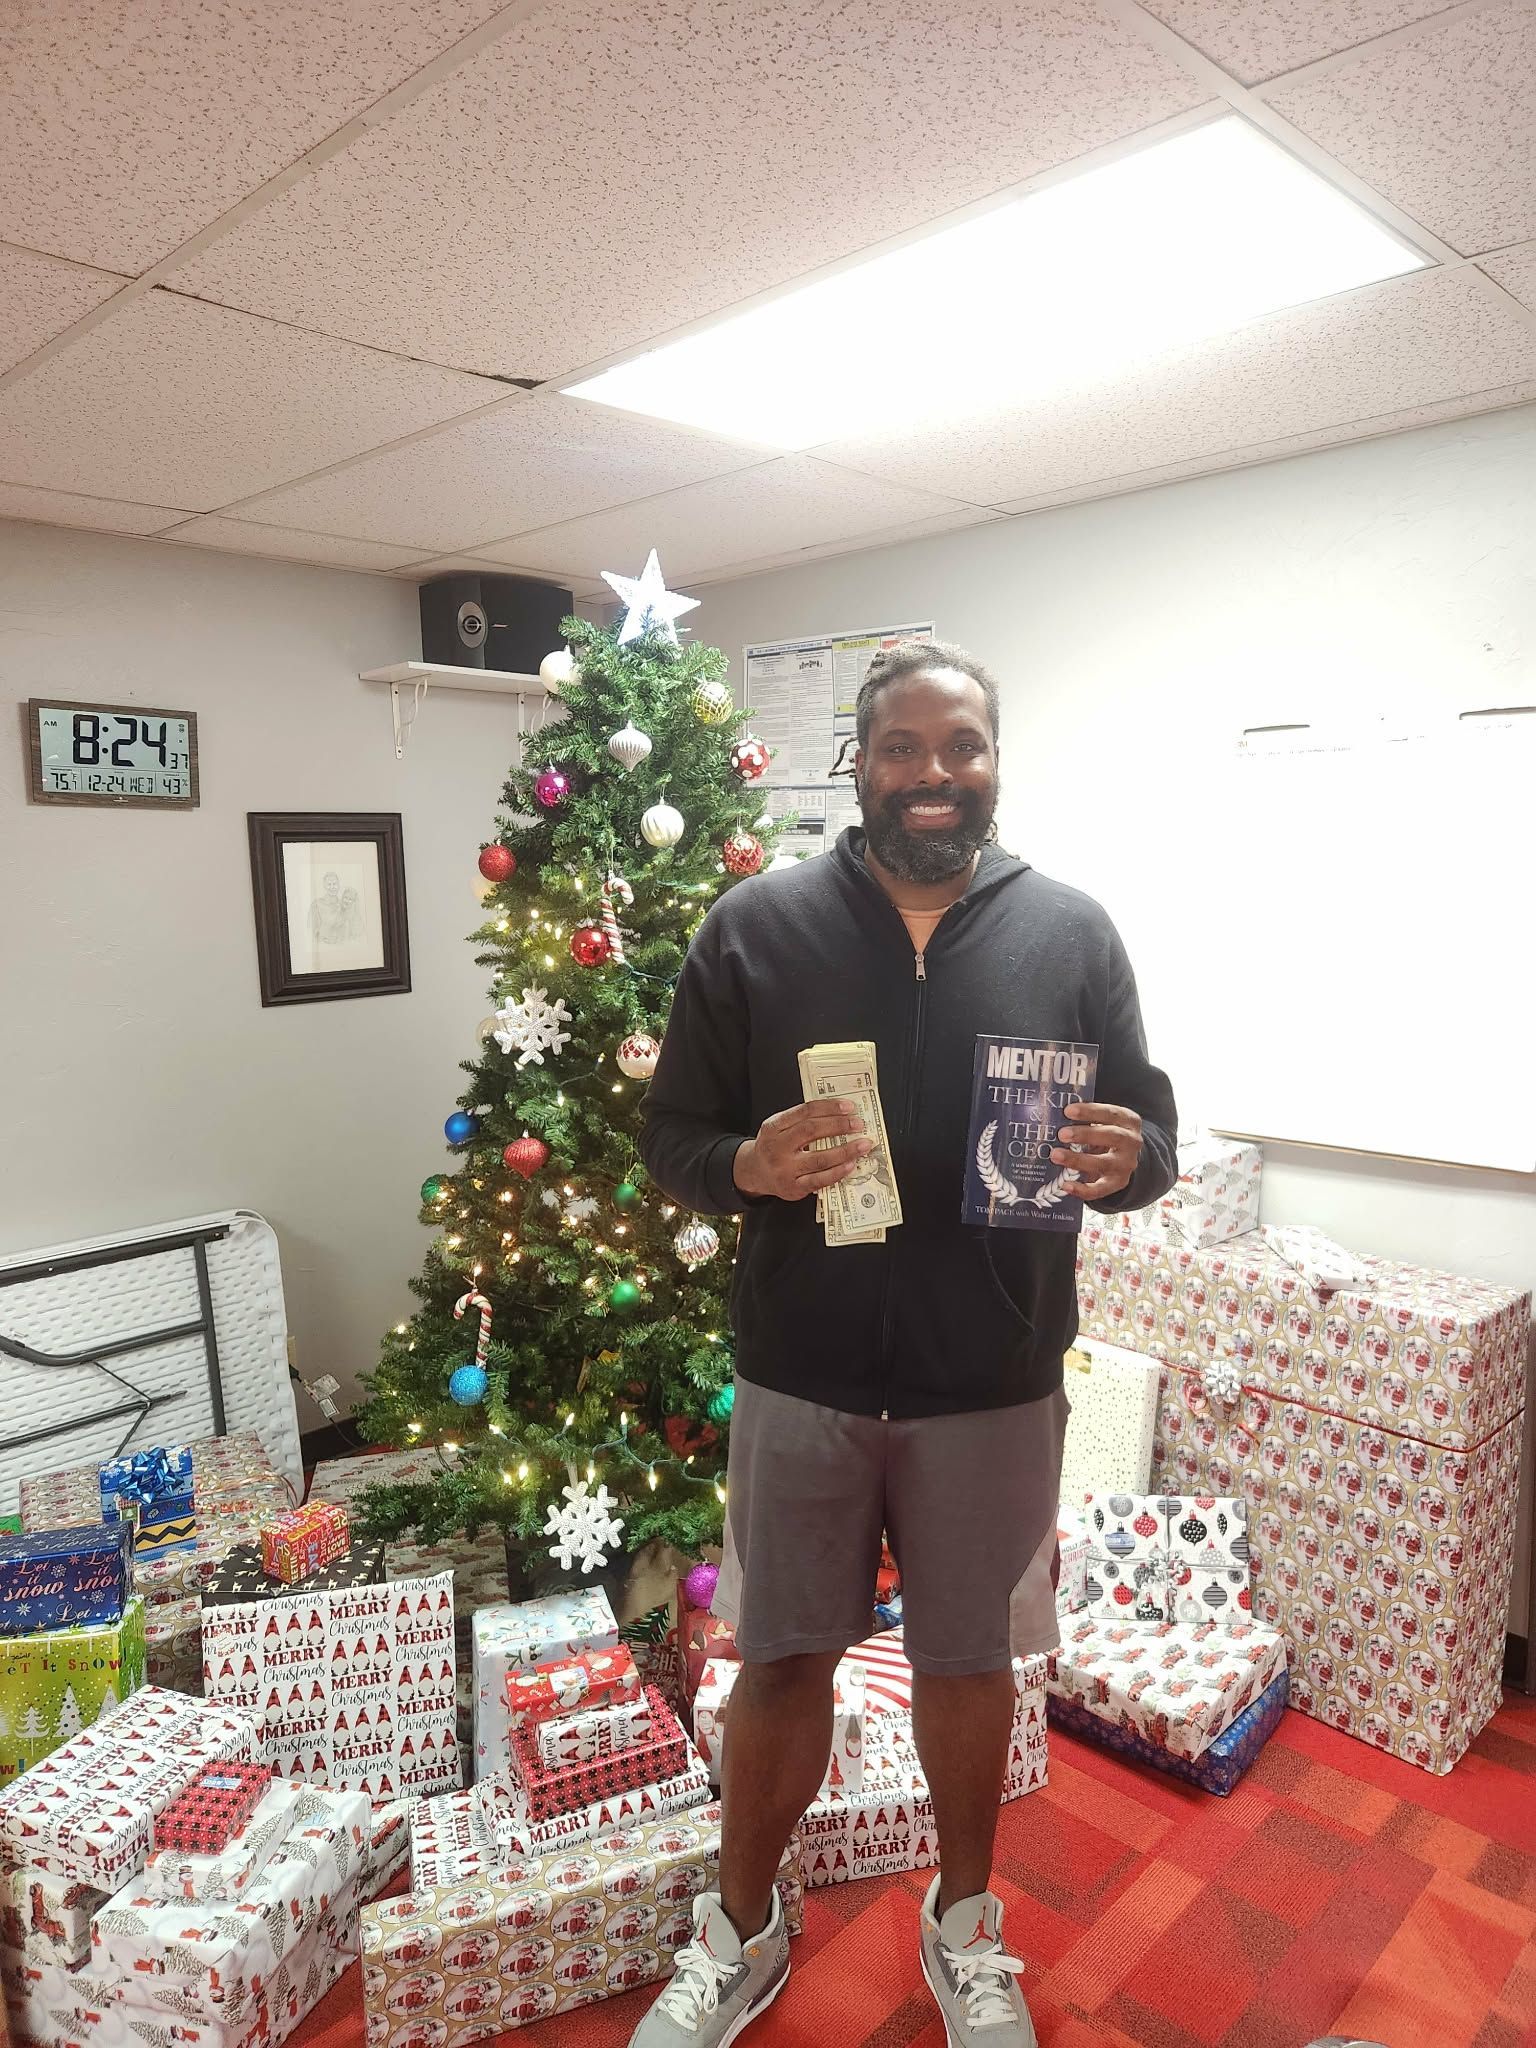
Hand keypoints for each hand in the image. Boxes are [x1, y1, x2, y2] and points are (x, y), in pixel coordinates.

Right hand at [734, 1100, 870, 1201]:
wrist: (755, 1173)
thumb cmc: (774, 1146)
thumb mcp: (779, 1128)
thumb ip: (801, 1120)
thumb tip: (840, 1114)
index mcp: (773, 1127)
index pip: (804, 1112)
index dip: (829, 1108)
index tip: (849, 1106)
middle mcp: (776, 1147)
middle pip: (811, 1131)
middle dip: (839, 1126)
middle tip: (858, 1124)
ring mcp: (785, 1169)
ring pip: (819, 1158)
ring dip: (846, 1151)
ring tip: (863, 1145)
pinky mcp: (793, 1188)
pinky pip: (820, 1180)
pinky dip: (838, 1172)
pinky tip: (851, 1165)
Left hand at [1051, 1101, 1141, 1199]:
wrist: (1124, 1156)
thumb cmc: (1105, 1133)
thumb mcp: (1103, 1121)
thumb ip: (1085, 1119)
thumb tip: (1053, 1117)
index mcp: (1129, 1121)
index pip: (1111, 1113)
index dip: (1090, 1111)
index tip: (1068, 1110)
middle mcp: (1132, 1142)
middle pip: (1112, 1136)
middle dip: (1085, 1135)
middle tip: (1062, 1134)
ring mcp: (1126, 1164)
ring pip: (1104, 1163)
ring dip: (1078, 1160)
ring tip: (1055, 1155)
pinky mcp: (1119, 1183)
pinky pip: (1101, 1189)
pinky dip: (1083, 1189)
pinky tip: (1065, 1185)